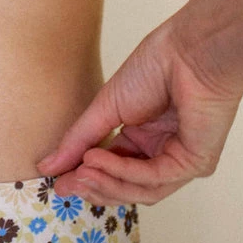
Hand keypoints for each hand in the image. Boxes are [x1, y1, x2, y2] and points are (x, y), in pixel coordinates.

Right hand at [34, 13, 242, 205]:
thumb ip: (79, 139)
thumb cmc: (154, 67)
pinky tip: (99, 159)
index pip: (113, 169)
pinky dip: (123, 172)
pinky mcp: (195, 163)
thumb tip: (47, 166)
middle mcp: (163, 152)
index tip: (57, 183)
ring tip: (79, 174)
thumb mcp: (106, 105)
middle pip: (125, 186)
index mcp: (144, 137)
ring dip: (106, 184)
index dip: (85, 178)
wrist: (186, 52)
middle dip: (94, 187)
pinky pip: (155, 178)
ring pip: (141, 190)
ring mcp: (181, 160)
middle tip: (66, 185)